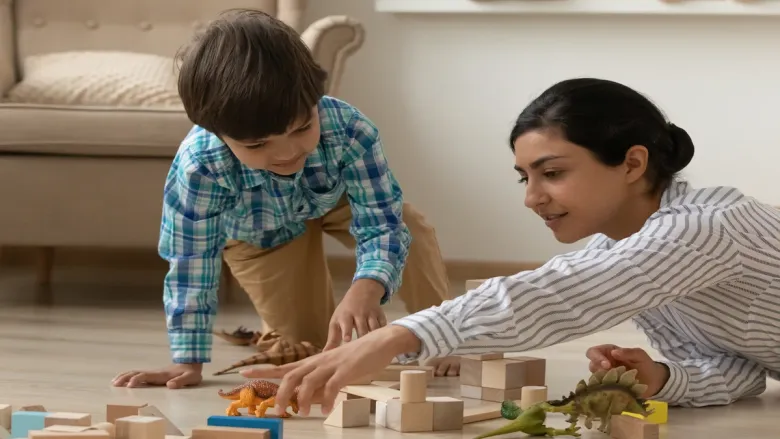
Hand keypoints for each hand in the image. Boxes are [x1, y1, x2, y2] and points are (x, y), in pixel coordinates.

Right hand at [112, 363, 202, 388]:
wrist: (191, 363)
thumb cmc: (191, 372)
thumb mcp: (190, 378)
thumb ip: (181, 381)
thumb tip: (170, 385)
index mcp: (162, 374)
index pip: (147, 376)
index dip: (138, 379)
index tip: (129, 385)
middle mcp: (155, 373)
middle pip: (137, 373)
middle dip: (126, 378)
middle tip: (115, 384)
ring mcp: (153, 373)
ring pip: (136, 373)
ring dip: (125, 376)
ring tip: (114, 382)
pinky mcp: (153, 374)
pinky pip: (138, 374)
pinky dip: (129, 376)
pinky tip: (123, 380)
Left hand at [241, 324, 421, 416]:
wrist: (380, 342)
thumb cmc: (358, 358)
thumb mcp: (335, 371)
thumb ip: (321, 385)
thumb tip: (309, 401)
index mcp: (314, 361)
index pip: (285, 366)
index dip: (264, 370)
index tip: (244, 372)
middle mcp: (319, 361)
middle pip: (293, 375)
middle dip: (281, 393)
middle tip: (277, 410)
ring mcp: (332, 364)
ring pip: (309, 381)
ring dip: (303, 398)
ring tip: (302, 413)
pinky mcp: (346, 369)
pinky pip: (332, 386)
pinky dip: (327, 399)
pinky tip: (326, 410)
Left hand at [323, 279, 386, 350]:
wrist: (362, 291)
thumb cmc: (346, 311)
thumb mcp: (337, 321)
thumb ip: (333, 339)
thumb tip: (325, 354)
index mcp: (346, 315)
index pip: (346, 324)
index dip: (347, 331)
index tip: (347, 340)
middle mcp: (359, 313)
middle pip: (362, 329)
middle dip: (363, 338)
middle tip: (363, 351)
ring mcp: (371, 313)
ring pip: (374, 327)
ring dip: (374, 337)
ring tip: (373, 347)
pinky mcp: (380, 314)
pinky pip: (383, 325)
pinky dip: (384, 333)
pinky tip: (383, 340)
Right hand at [585, 344, 668, 397]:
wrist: (655, 382)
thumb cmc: (646, 365)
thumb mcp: (640, 355)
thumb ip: (628, 352)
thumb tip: (614, 353)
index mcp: (609, 352)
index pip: (593, 352)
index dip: (596, 357)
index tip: (607, 365)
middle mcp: (605, 363)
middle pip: (591, 364)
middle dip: (598, 369)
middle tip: (609, 374)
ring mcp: (607, 376)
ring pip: (595, 377)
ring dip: (602, 380)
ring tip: (614, 382)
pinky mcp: (610, 387)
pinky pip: (602, 388)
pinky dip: (605, 389)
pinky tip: (613, 390)